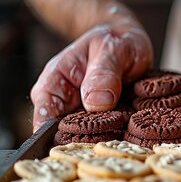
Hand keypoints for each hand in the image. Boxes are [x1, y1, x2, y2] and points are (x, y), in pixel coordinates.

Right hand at [30, 21, 152, 132]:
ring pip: (90, 138)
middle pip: (67, 135)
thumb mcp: (112, 50)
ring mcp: (86, 114)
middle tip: (114, 139)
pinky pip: (111, 134)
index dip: (59, 136)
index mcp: (54, 84)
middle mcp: (66, 103)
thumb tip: (96, 103)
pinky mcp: (107, 119)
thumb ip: (103, 74)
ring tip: (128, 136)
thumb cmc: (115, 40)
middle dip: (89, 141)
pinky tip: (135, 133)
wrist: (128, 40)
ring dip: (108, 140)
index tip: (84, 141)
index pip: (44, 119)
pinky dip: (121, 135)